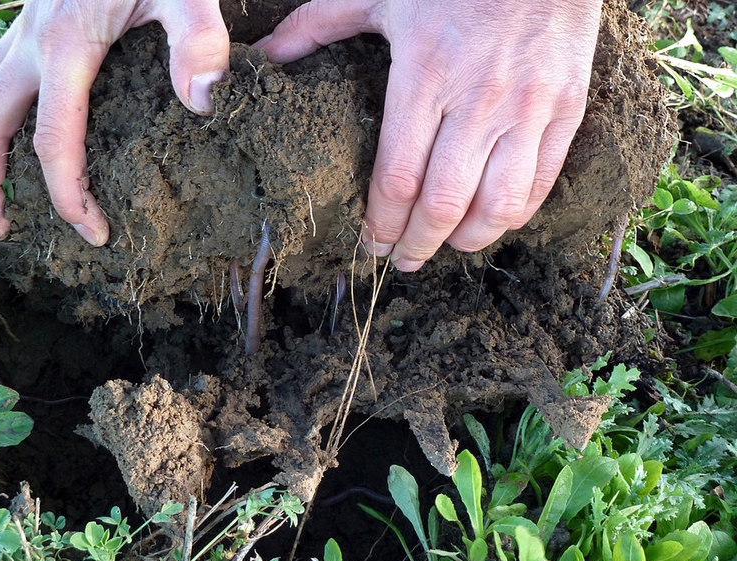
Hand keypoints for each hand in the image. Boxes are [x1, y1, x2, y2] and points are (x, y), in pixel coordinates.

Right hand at [0, 0, 229, 244]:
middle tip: (5, 231)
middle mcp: (31, 42)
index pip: (54, 142)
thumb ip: (198, 42)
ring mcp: (24, 30)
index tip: (94, 234)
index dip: (69, 197)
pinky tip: (7, 129)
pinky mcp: (32, 23)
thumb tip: (200, 103)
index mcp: (67, 46)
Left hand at [255, 0, 601, 270]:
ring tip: (448, 246)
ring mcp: (527, 108)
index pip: (397, 179)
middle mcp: (477, 101)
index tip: (370, 244)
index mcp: (424, 76)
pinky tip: (494, 220)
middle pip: (442, 204)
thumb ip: (319, 25)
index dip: (381, 224)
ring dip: (469, 240)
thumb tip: (267, 57)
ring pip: (498, 205)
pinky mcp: (566, 109)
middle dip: (418, 245)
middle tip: (404, 262)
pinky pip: (541, 181)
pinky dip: (517, 214)